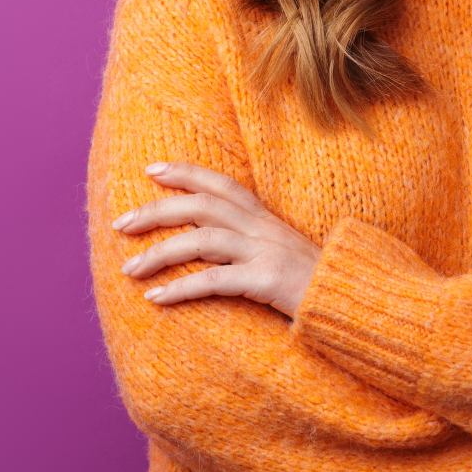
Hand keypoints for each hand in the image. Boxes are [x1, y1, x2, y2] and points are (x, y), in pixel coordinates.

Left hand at [113, 162, 321, 317]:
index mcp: (264, 217)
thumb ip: (249, 239)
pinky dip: (179, 289)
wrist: (351, 302)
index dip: (184, 172)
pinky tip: (155, 298)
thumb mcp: (281, 249)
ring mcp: (264, 252)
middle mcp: (261, 228)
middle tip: (120, 223)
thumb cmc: (313, 281)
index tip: (150, 169)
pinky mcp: (265, 281)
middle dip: (156, 211)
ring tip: (129, 269)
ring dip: (159, 253)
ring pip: (200, 241)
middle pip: (200, 206)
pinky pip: (213, 282)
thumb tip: (205, 239)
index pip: (219, 183)